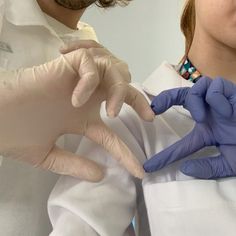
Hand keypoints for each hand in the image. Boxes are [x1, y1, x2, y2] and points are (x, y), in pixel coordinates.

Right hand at [0, 49, 145, 180]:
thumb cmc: (16, 134)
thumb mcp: (48, 155)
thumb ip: (74, 165)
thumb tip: (101, 175)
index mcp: (81, 120)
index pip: (111, 138)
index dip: (126, 155)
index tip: (139, 172)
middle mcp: (85, 99)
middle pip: (122, 89)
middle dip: (139, 101)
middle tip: (148, 117)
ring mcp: (77, 82)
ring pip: (113, 70)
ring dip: (119, 90)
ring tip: (110, 113)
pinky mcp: (65, 66)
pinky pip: (89, 63)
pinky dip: (89, 80)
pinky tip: (77, 99)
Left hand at [143, 77, 235, 178]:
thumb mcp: (230, 164)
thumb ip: (209, 169)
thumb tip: (186, 168)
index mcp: (207, 131)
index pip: (181, 144)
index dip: (164, 156)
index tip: (150, 166)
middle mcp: (210, 114)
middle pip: (181, 97)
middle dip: (165, 99)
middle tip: (154, 108)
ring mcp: (220, 102)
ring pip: (197, 87)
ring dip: (193, 100)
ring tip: (200, 117)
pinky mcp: (233, 93)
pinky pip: (217, 86)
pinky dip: (215, 97)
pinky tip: (225, 110)